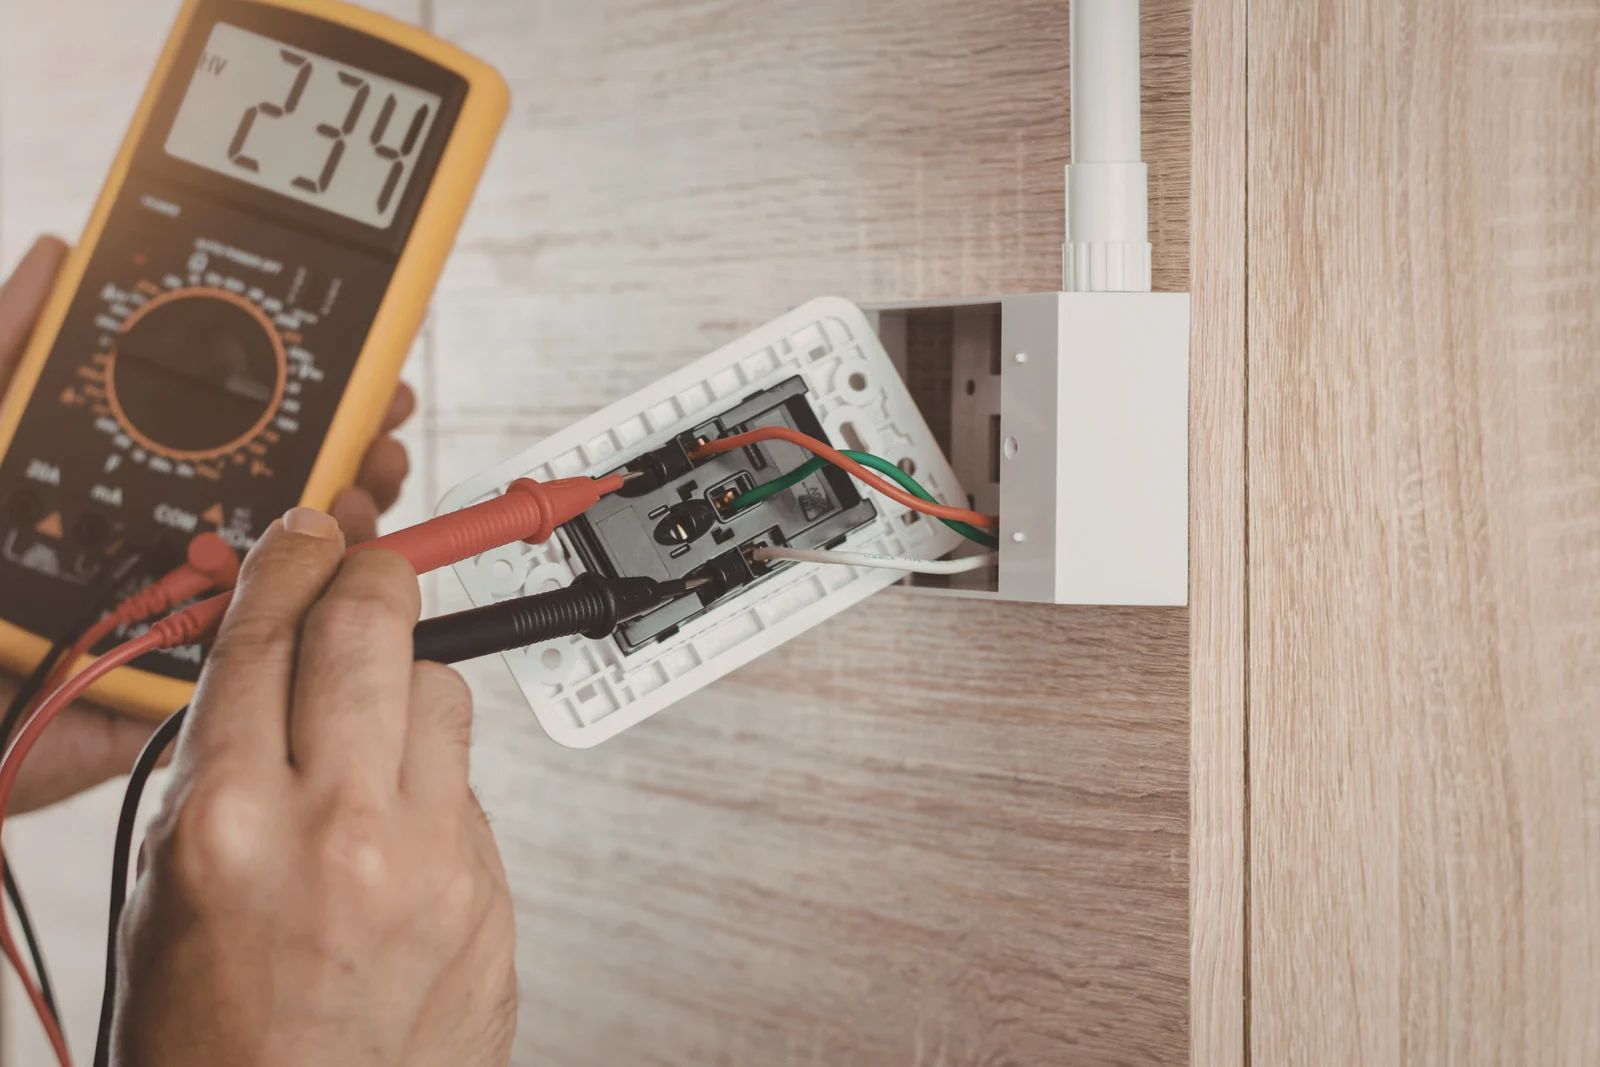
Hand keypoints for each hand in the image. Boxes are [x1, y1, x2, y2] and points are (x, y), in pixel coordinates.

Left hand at [0, 236, 415, 813]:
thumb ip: (14, 350)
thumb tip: (62, 254)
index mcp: (122, 487)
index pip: (236, 438)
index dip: (305, 402)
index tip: (362, 371)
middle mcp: (158, 549)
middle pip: (284, 503)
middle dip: (352, 462)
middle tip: (383, 433)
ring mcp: (171, 623)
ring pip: (290, 580)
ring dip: (348, 538)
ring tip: (366, 498)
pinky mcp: (168, 698)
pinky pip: (258, 669)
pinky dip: (317, 631)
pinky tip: (343, 588)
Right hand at [116, 513, 516, 1064]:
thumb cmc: (212, 1036)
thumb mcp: (165, 886)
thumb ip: (221, 761)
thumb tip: (271, 659)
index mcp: (227, 819)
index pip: (267, 634)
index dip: (290, 565)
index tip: (308, 537)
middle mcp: (336, 826)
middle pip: (375, 627)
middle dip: (375, 577)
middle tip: (372, 569)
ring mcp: (428, 860)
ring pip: (443, 691)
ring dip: (410, 689)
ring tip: (375, 739)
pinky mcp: (490, 891)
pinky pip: (468, 785)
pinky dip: (435, 784)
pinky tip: (398, 835)